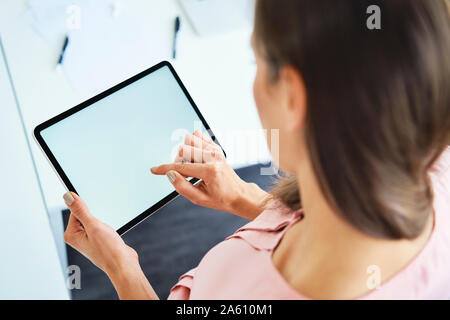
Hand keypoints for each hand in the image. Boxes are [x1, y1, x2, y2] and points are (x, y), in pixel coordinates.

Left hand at [62, 192, 156, 298]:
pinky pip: (100, 226)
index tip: (95, 218)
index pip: (75, 211)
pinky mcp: (98, 240)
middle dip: (96, 216)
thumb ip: (80, 210)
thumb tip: (67, 196)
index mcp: (71, 234)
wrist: (123, 265)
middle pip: (84, 215)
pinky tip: (111, 234)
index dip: (88, 210)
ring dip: (103, 222)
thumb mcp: (94, 226)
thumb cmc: (108, 250)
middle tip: (102, 228)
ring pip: (94, 220)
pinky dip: (107, 226)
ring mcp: (88, 239)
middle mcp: (77, 237)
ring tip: (107, 233)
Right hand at [151, 130, 269, 219]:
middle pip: (183, 149)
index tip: (153, 170)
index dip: (164, 168)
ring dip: (185, 152)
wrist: (238, 193)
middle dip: (177, 161)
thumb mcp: (199, 199)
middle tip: (185, 173)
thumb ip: (182, 187)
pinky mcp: (216, 146)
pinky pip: (197, 136)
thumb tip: (169, 174)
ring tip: (192, 165)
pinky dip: (192, 145)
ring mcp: (215, 149)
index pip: (181, 166)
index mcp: (209, 170)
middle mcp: (213, 156)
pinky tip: (197, 157)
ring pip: (189, 139)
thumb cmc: (219, 198)